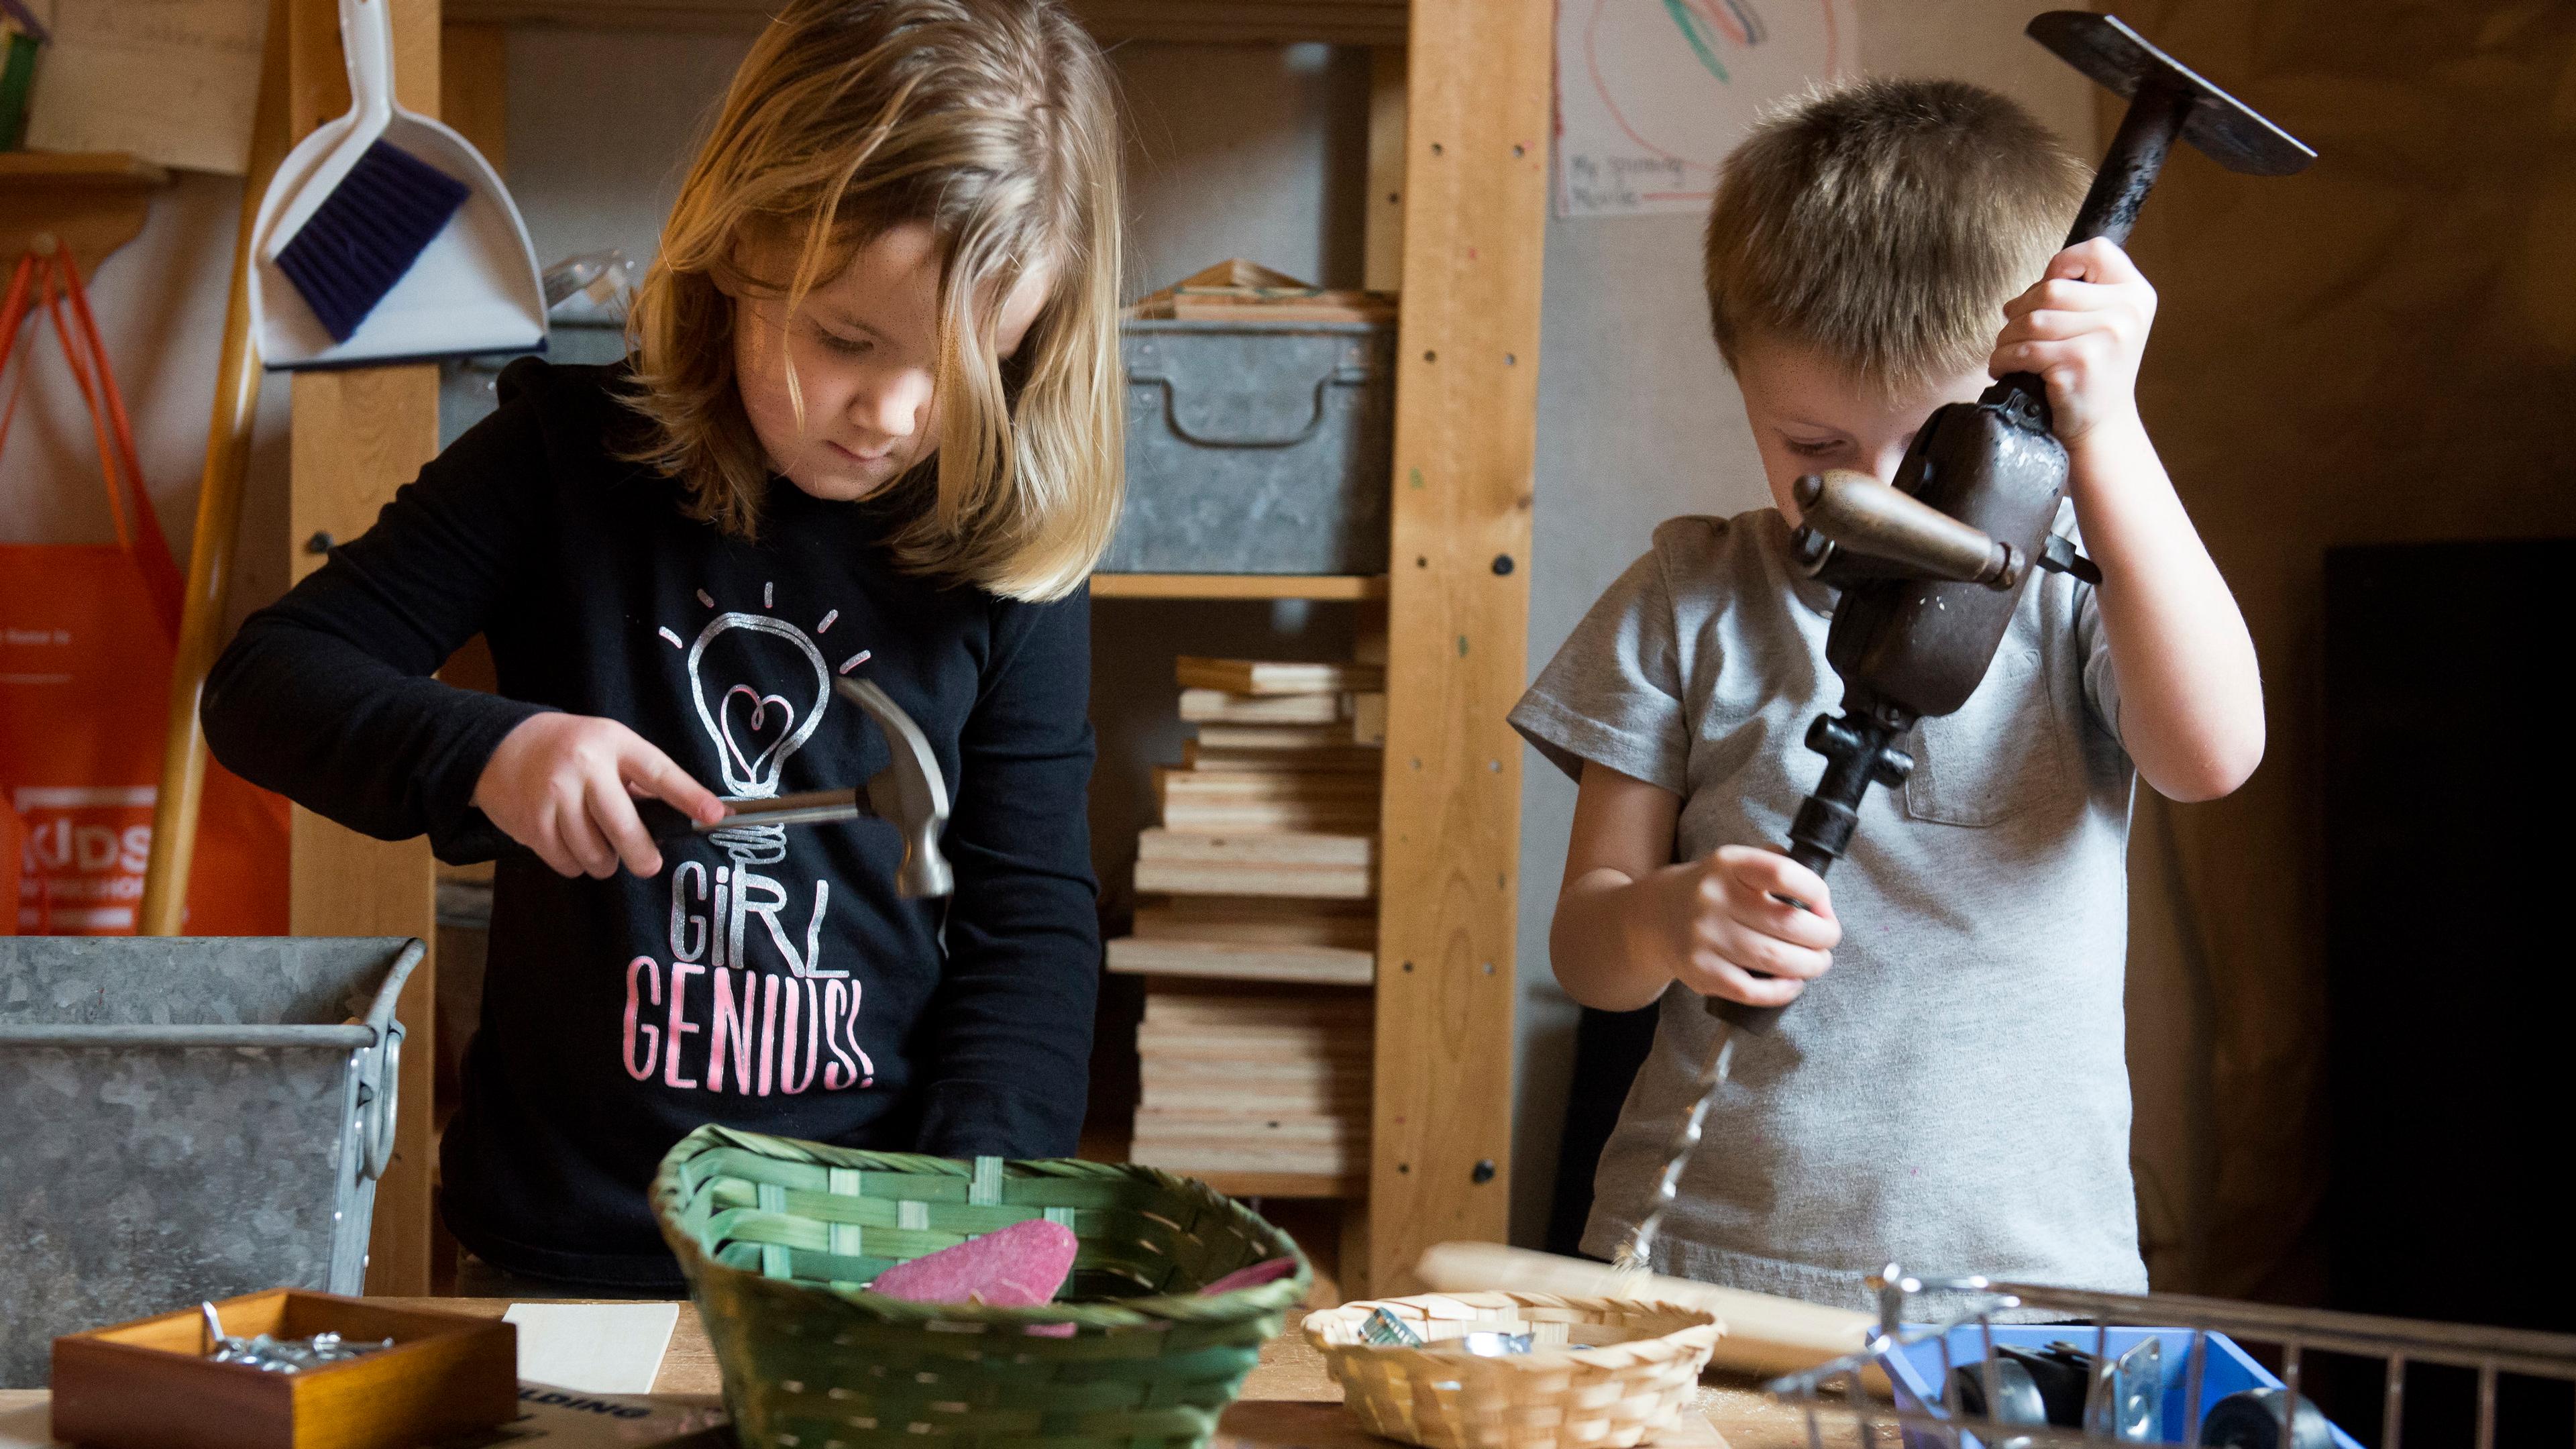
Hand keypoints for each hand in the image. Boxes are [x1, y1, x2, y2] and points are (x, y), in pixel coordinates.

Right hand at [472, 713, 725, 878]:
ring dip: (604, 861)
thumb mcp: (609, 746)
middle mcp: (585, 767)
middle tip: (648, 865)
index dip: (688, 796)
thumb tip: (681, 818)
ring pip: (595, 853)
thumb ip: (640, 780)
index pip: (658, 773)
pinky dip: (575, 864)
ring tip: (600, 846)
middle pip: (624, 827)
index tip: (714, 814)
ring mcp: (555, 795)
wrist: (500, 745)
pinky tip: (572, 845)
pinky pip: (566, 862)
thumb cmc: (570, 749)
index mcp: (614, 744)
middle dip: (642, 856)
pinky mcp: (532, 821)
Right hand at [1642, 846, 1840, 1008]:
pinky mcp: (1700, 971)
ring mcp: (1705, 937)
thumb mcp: (1734, 863)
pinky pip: (1751, 990)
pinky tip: (1792, 983)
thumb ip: (1774, 865)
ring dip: (1810, 965)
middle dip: (1823, 936)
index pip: (1783, 873)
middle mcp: (1713, 898)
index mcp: (1728, 864)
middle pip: (1788, 923)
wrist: (1654, 917)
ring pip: (1775, 959)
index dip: (1816, 892)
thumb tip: (1819, 899)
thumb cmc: (1711, 891)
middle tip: (1828, 941)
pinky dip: (1781, 991)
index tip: (1823, 906)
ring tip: (1818, 963)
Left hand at [1990, 237, 2156, 447]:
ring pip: (2031, 320)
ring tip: (2007, 351)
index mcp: (2136, 294)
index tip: (2044, 288)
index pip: (2095, 251)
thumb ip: (2073, 298)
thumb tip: (2016, 300)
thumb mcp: (2102, 325)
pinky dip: (2003, 358)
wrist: (2103, 426)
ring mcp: (2105, 339)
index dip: (2062, 263)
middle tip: (2013, 332)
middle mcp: (2127, 313)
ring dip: (2007, 337)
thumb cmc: (2093, 371)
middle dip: (2019, 310)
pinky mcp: (2079, 365)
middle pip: (2050, 288)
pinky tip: (2004, 367)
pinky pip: (2024, 350)